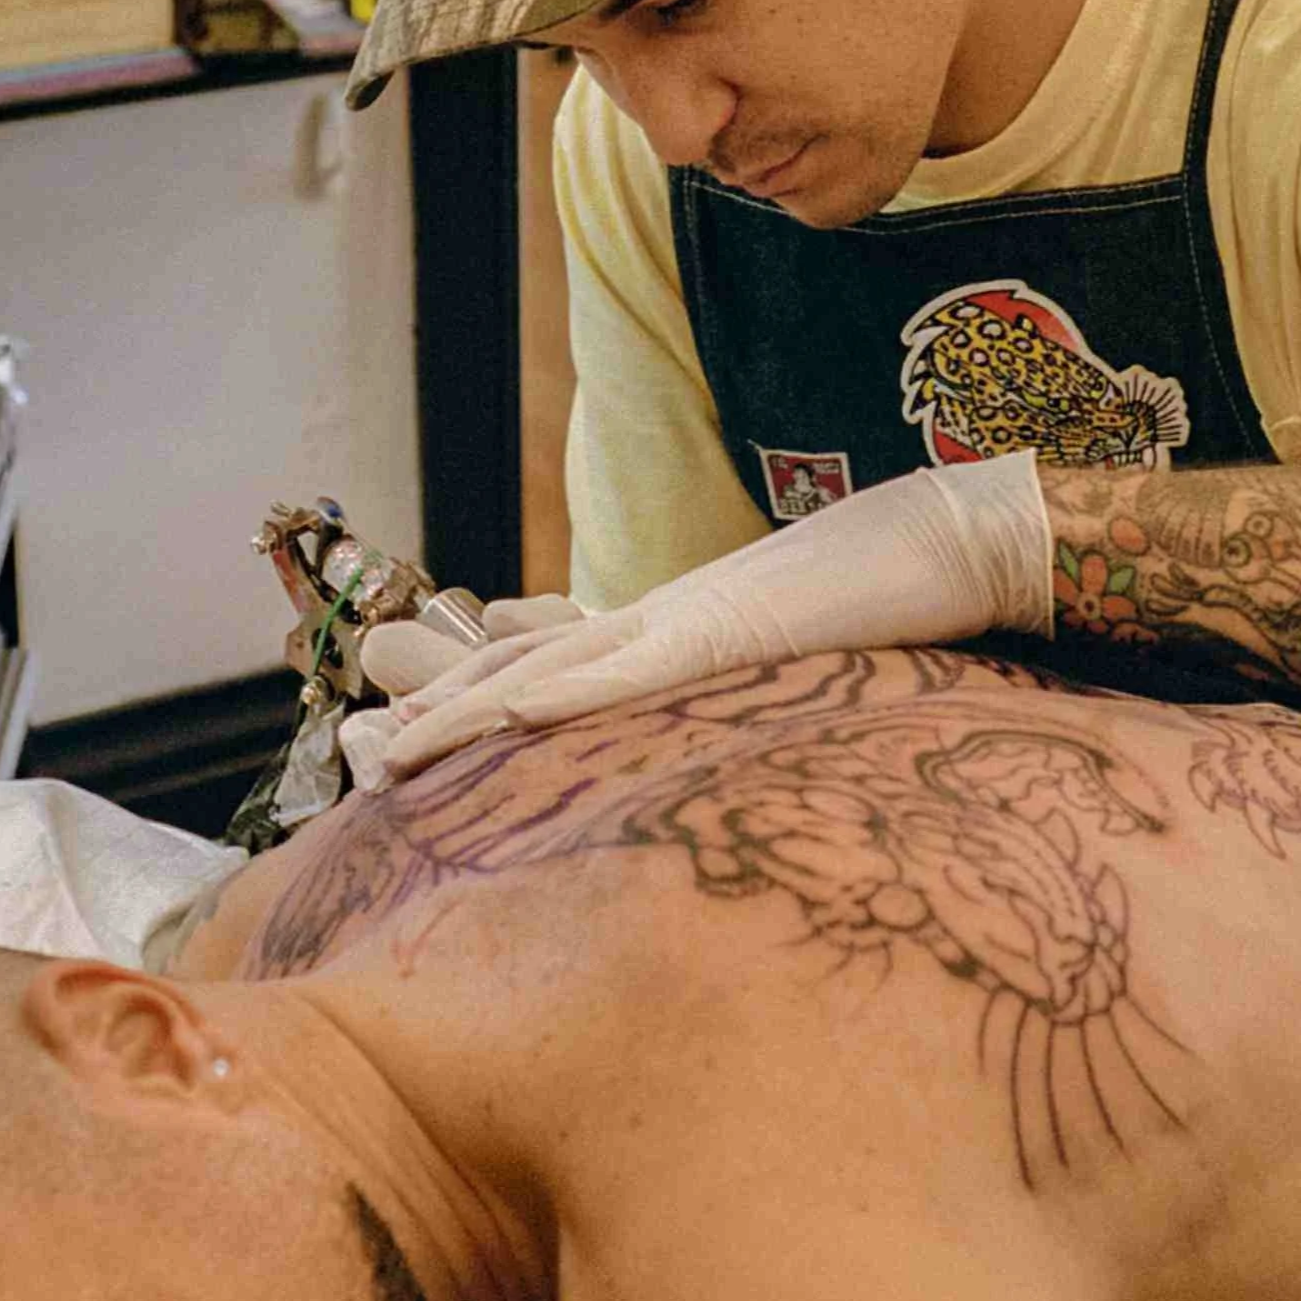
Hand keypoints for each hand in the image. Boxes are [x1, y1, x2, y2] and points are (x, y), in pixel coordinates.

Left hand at [378, 454, 1052, 779]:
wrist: (939, 538)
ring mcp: (683, 624)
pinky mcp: (724, 634)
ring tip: (391, 759)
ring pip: (548, 675)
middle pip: (518, 672)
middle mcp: (656, 622)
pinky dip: (564, 697)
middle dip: (436, 718)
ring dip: (461, 719)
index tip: (407, 748)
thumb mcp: (785, 659)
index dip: (470, 708)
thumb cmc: (876, 601)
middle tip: (361, 761)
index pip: (547, 674)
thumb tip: (696, 745)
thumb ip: (732, 691)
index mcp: (668, 632)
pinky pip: (630, 670)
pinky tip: (511, 721)